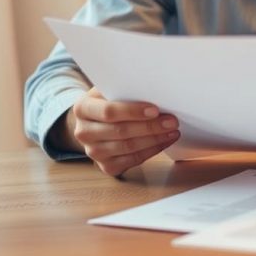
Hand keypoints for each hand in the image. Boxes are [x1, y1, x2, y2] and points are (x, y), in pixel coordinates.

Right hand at [62, 87, 179, 175]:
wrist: (96, 121)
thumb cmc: (110, 100)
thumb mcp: (111, 88)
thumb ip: (126, 89)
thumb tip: (156, 90)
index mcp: (82, 108)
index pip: (109, 112)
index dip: (133, 111)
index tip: (155, 110)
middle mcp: (83, 132)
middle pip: (120, 131)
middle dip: (150, 127)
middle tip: (172, 121)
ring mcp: (93, 152)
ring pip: (128, 148)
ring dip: (154, 139)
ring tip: (172, 131)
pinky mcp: (106, 166)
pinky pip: (132, 160)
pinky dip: (152, 151)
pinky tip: (165, 141)